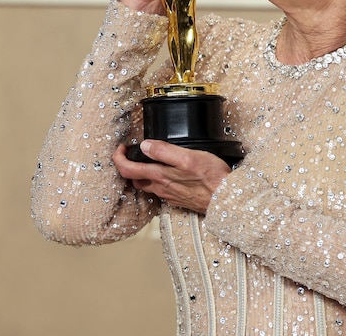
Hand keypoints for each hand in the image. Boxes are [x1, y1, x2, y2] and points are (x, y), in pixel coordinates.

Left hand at [113, 140, 230, 212]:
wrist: (227, 200)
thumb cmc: (211, 177)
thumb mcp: (188, 157)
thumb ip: (164, 151)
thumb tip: (144, 145)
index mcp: (159, 176)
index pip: (127, 169)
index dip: (119, 157)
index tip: (121, 147)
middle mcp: (160, 188)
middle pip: (134, 179)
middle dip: (128, 166)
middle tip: (131, 154)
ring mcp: (169, 196)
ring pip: (147, 186)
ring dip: (142, 174)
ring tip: (146, 162)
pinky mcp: (179, 199)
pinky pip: (161, 191)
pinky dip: (157, 181)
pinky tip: (166, 175)